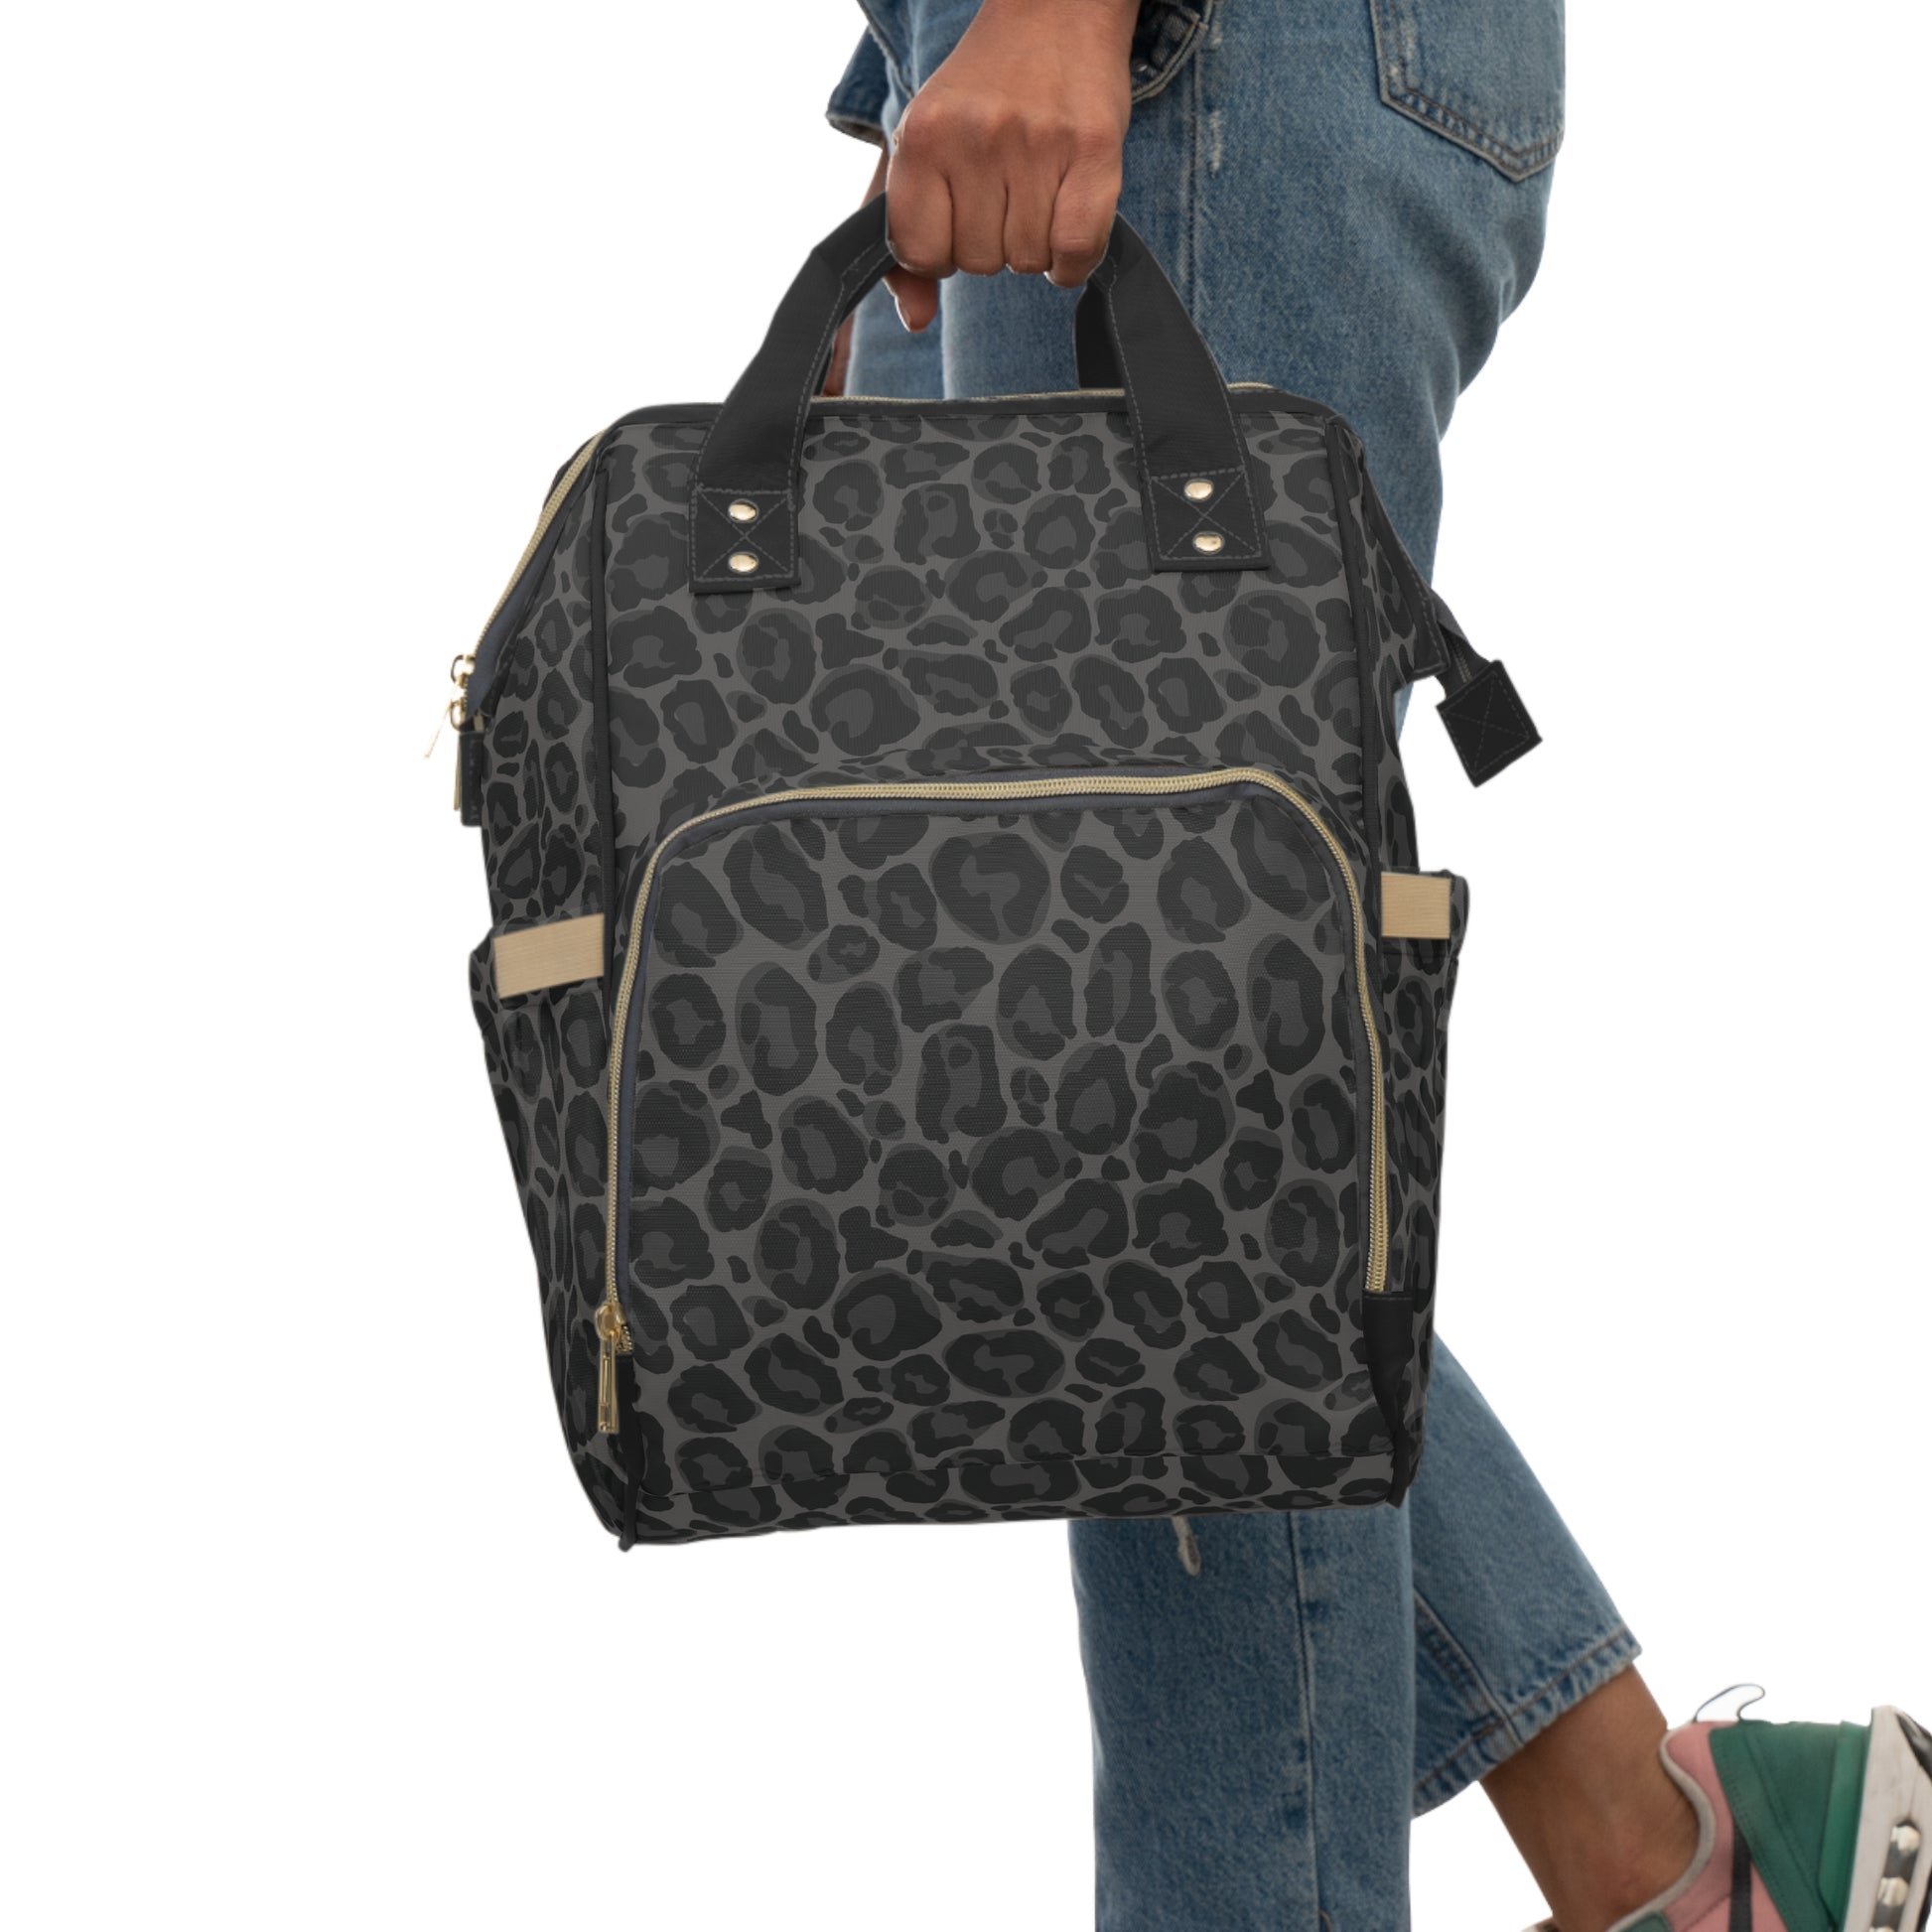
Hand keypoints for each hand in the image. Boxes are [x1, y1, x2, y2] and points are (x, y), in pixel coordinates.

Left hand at [883, 0, 1135, 330]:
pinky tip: (1067, 229)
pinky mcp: (1094, 150)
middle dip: (991, 244)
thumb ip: (907, 237)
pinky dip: (1073, 261)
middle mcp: (976, 137)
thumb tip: (915, 321)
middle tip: (1005, 193)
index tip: (957, 218)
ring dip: (1034, 246)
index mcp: (922, 136)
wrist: (1055, 9)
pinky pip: (1076, 252)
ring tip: (1037, 194)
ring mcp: (1037, 143)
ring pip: (1027, 262)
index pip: (920, 254)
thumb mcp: (925, 148)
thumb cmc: (984, 91)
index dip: (941, 251)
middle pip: (978, 263)